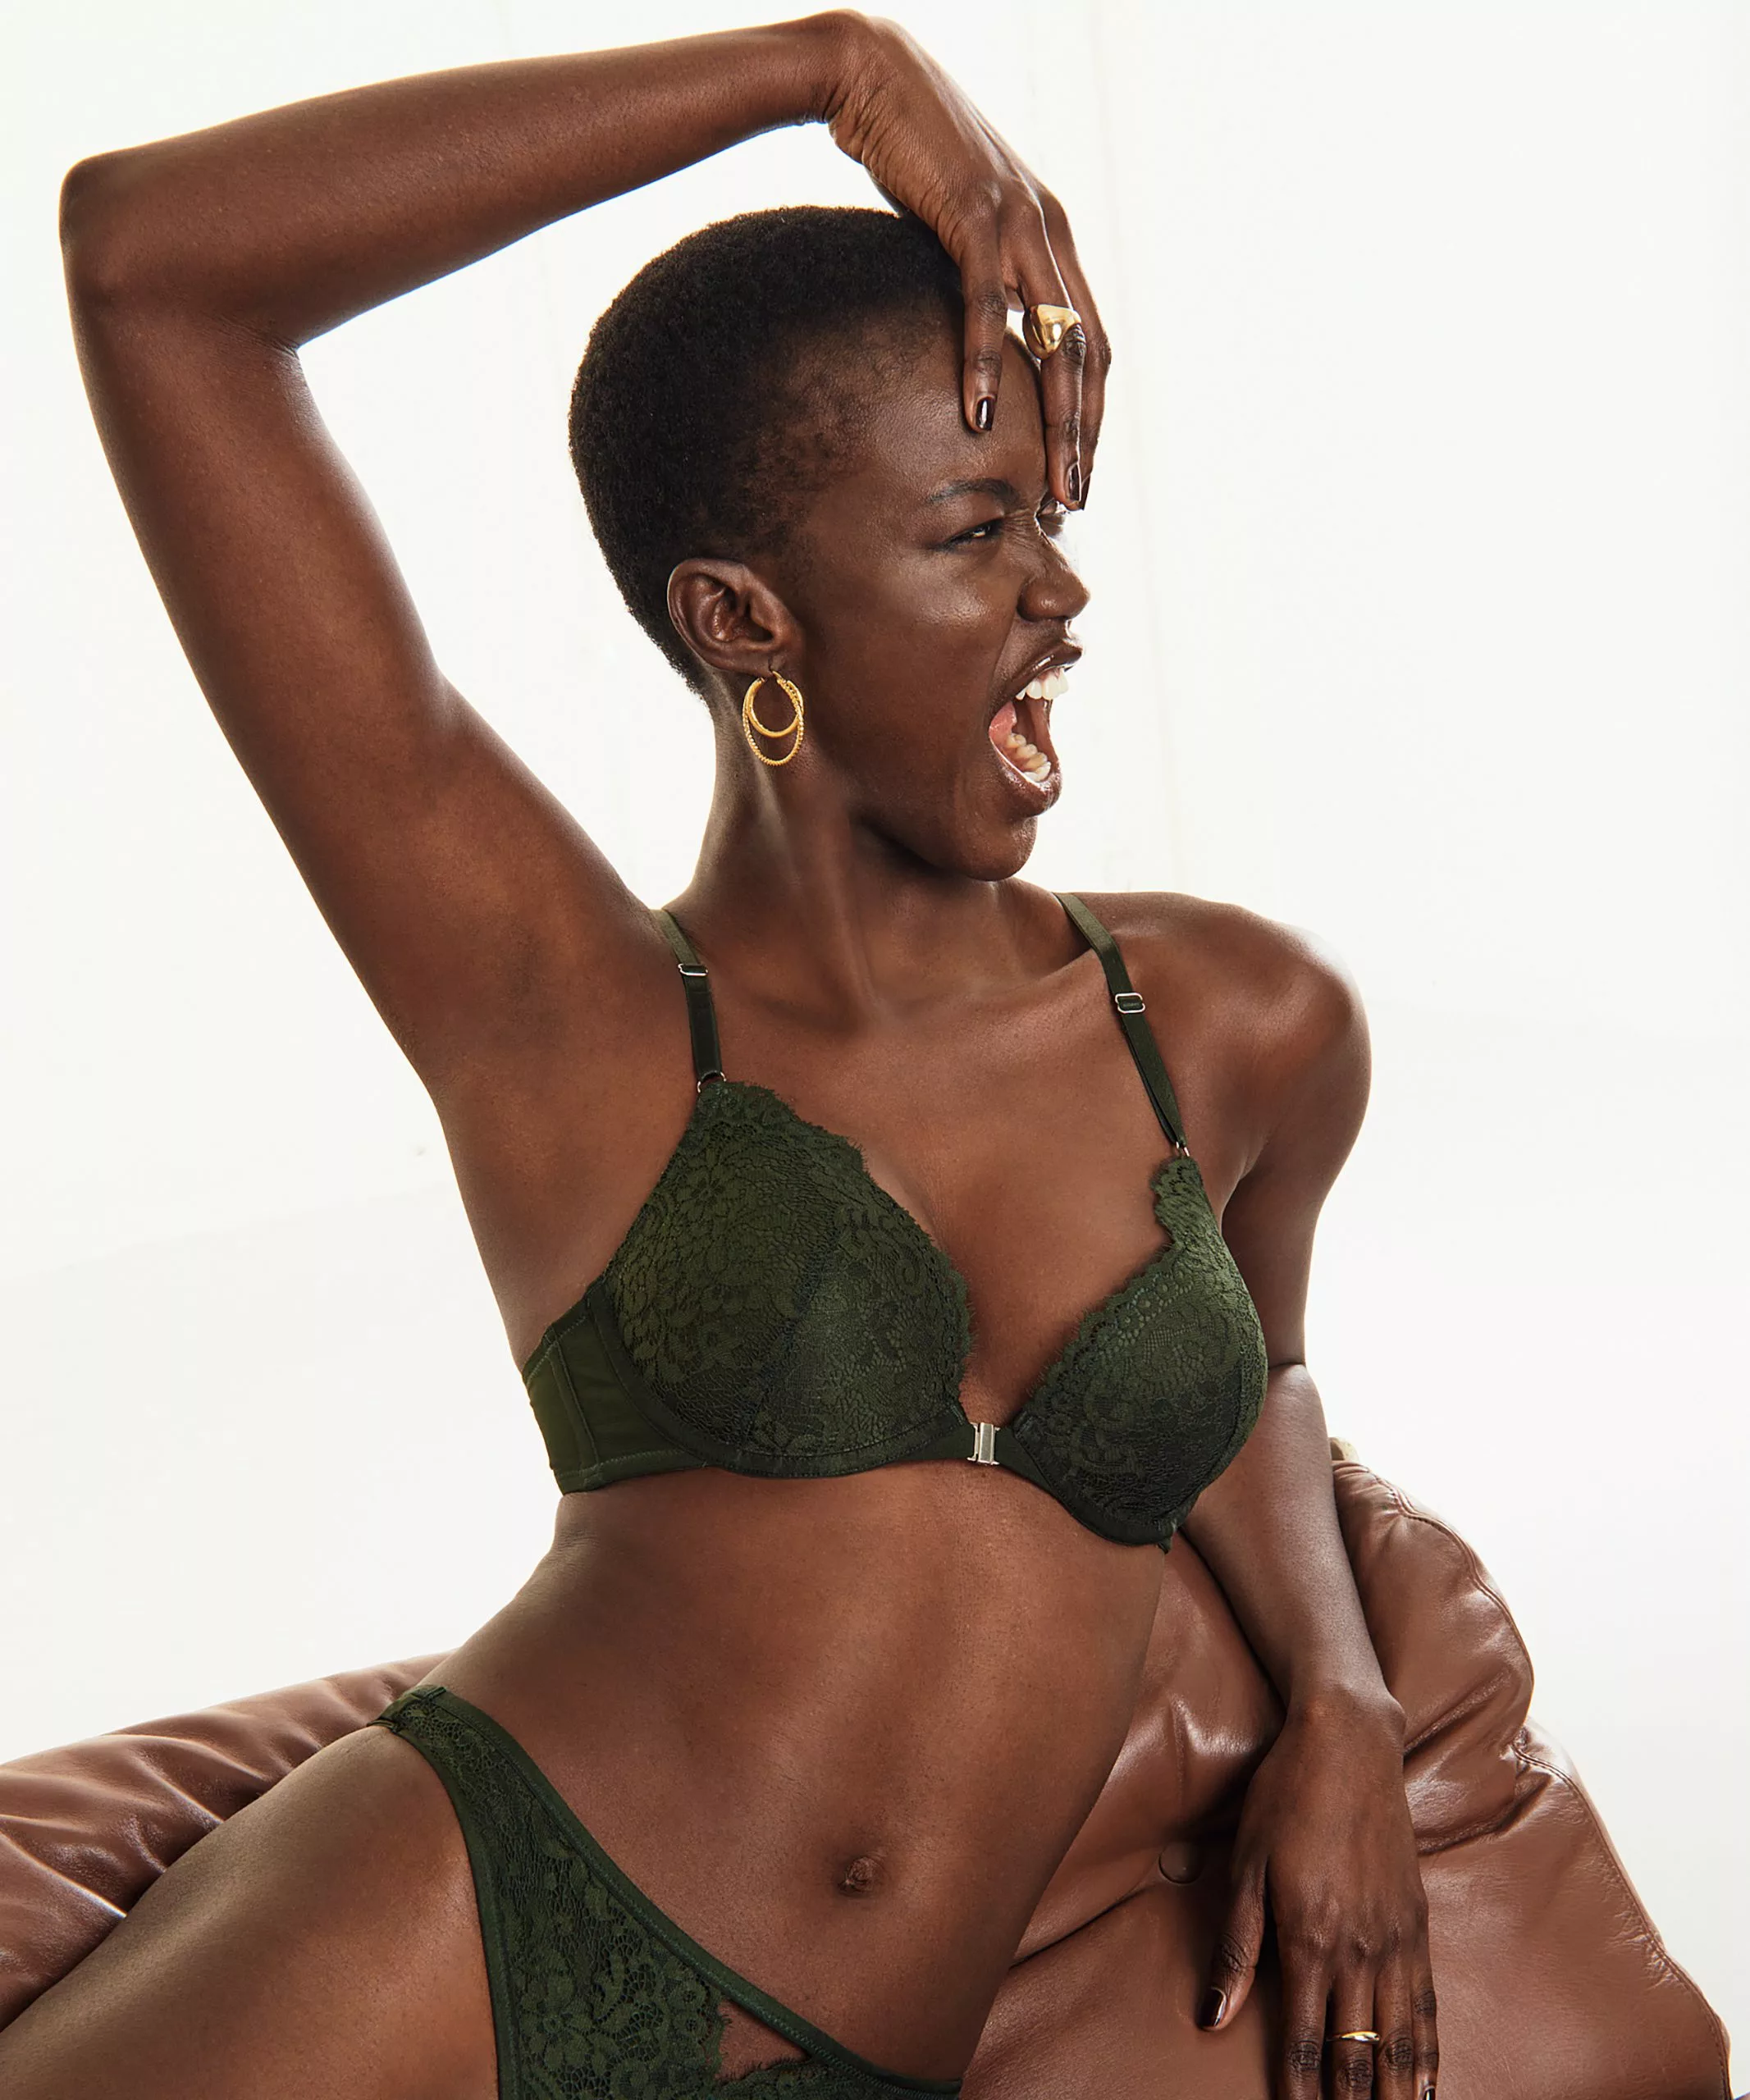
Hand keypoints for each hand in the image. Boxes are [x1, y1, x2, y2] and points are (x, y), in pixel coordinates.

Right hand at [812, 10, 1108, 506]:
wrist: (871, 76)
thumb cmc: (910, 154)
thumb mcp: (959, 227)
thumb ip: (984, 275)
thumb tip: (980, 334)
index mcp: (1053, 239)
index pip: (1090, 344)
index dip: (1090, 414)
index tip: (1075, 471)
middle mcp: (1051, 230)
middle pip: (1087, 353)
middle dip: (1085, 435)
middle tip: (1075, 500)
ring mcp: (1017, 220)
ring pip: (1054, 337)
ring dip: (1056, 418)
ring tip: (1047, 482)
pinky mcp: (972, 211)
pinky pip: (986, 302)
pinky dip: (984, 361)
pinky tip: (977, 414)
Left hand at [1202, 1694, 1438, 2098]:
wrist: (1348, 1742)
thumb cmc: (1285, 1796)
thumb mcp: (1245, 1865)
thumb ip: (1235, 1946)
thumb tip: (1212, 2016)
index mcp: (1310, 1937)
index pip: (1305, 2041)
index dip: (1300, 2092)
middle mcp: (1360, 1948)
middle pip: (1358, 2051)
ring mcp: (1396, 1937)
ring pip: (1402, 2038)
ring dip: (1396, 2091)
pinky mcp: (1417, 1922)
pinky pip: (1428, 2003)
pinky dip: (1428, 2051)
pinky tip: (1427, 2082)